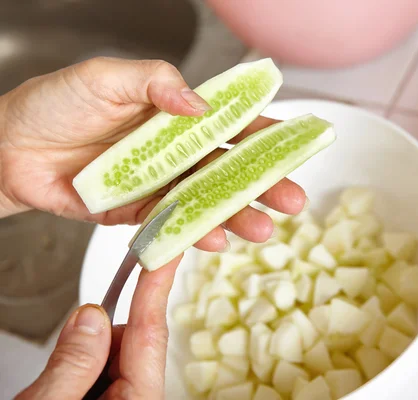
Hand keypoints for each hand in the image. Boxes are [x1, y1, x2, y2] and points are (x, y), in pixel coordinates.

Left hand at [0, 57, 306, 249]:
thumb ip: (155, 83)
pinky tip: (213, 240)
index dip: (265, 134)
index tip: (297, 144)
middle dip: (263, 185)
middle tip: (291, 199)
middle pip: (229, 169)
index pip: (231, 124)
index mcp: (176, 117)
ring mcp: (159, 185)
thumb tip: (200, 104)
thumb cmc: (55, 104)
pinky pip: (171, 225)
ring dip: (236, 216)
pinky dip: (193, 234)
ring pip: (207, 202)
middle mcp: (175, 153)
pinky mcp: (138, 213)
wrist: (11, 147)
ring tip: (262, 228)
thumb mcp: (106, 77)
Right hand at [17, 256, 181, 399]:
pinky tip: (62, 390)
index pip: (151, 335)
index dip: (155, 289)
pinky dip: (81, 369)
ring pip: (113, 356)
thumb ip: (73, 363)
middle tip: (64, 354)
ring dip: (85, 358)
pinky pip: (101, 371)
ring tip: (55, 389)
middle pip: (131, 343)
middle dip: (100, 334)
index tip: (165, 256)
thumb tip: (91, 317)